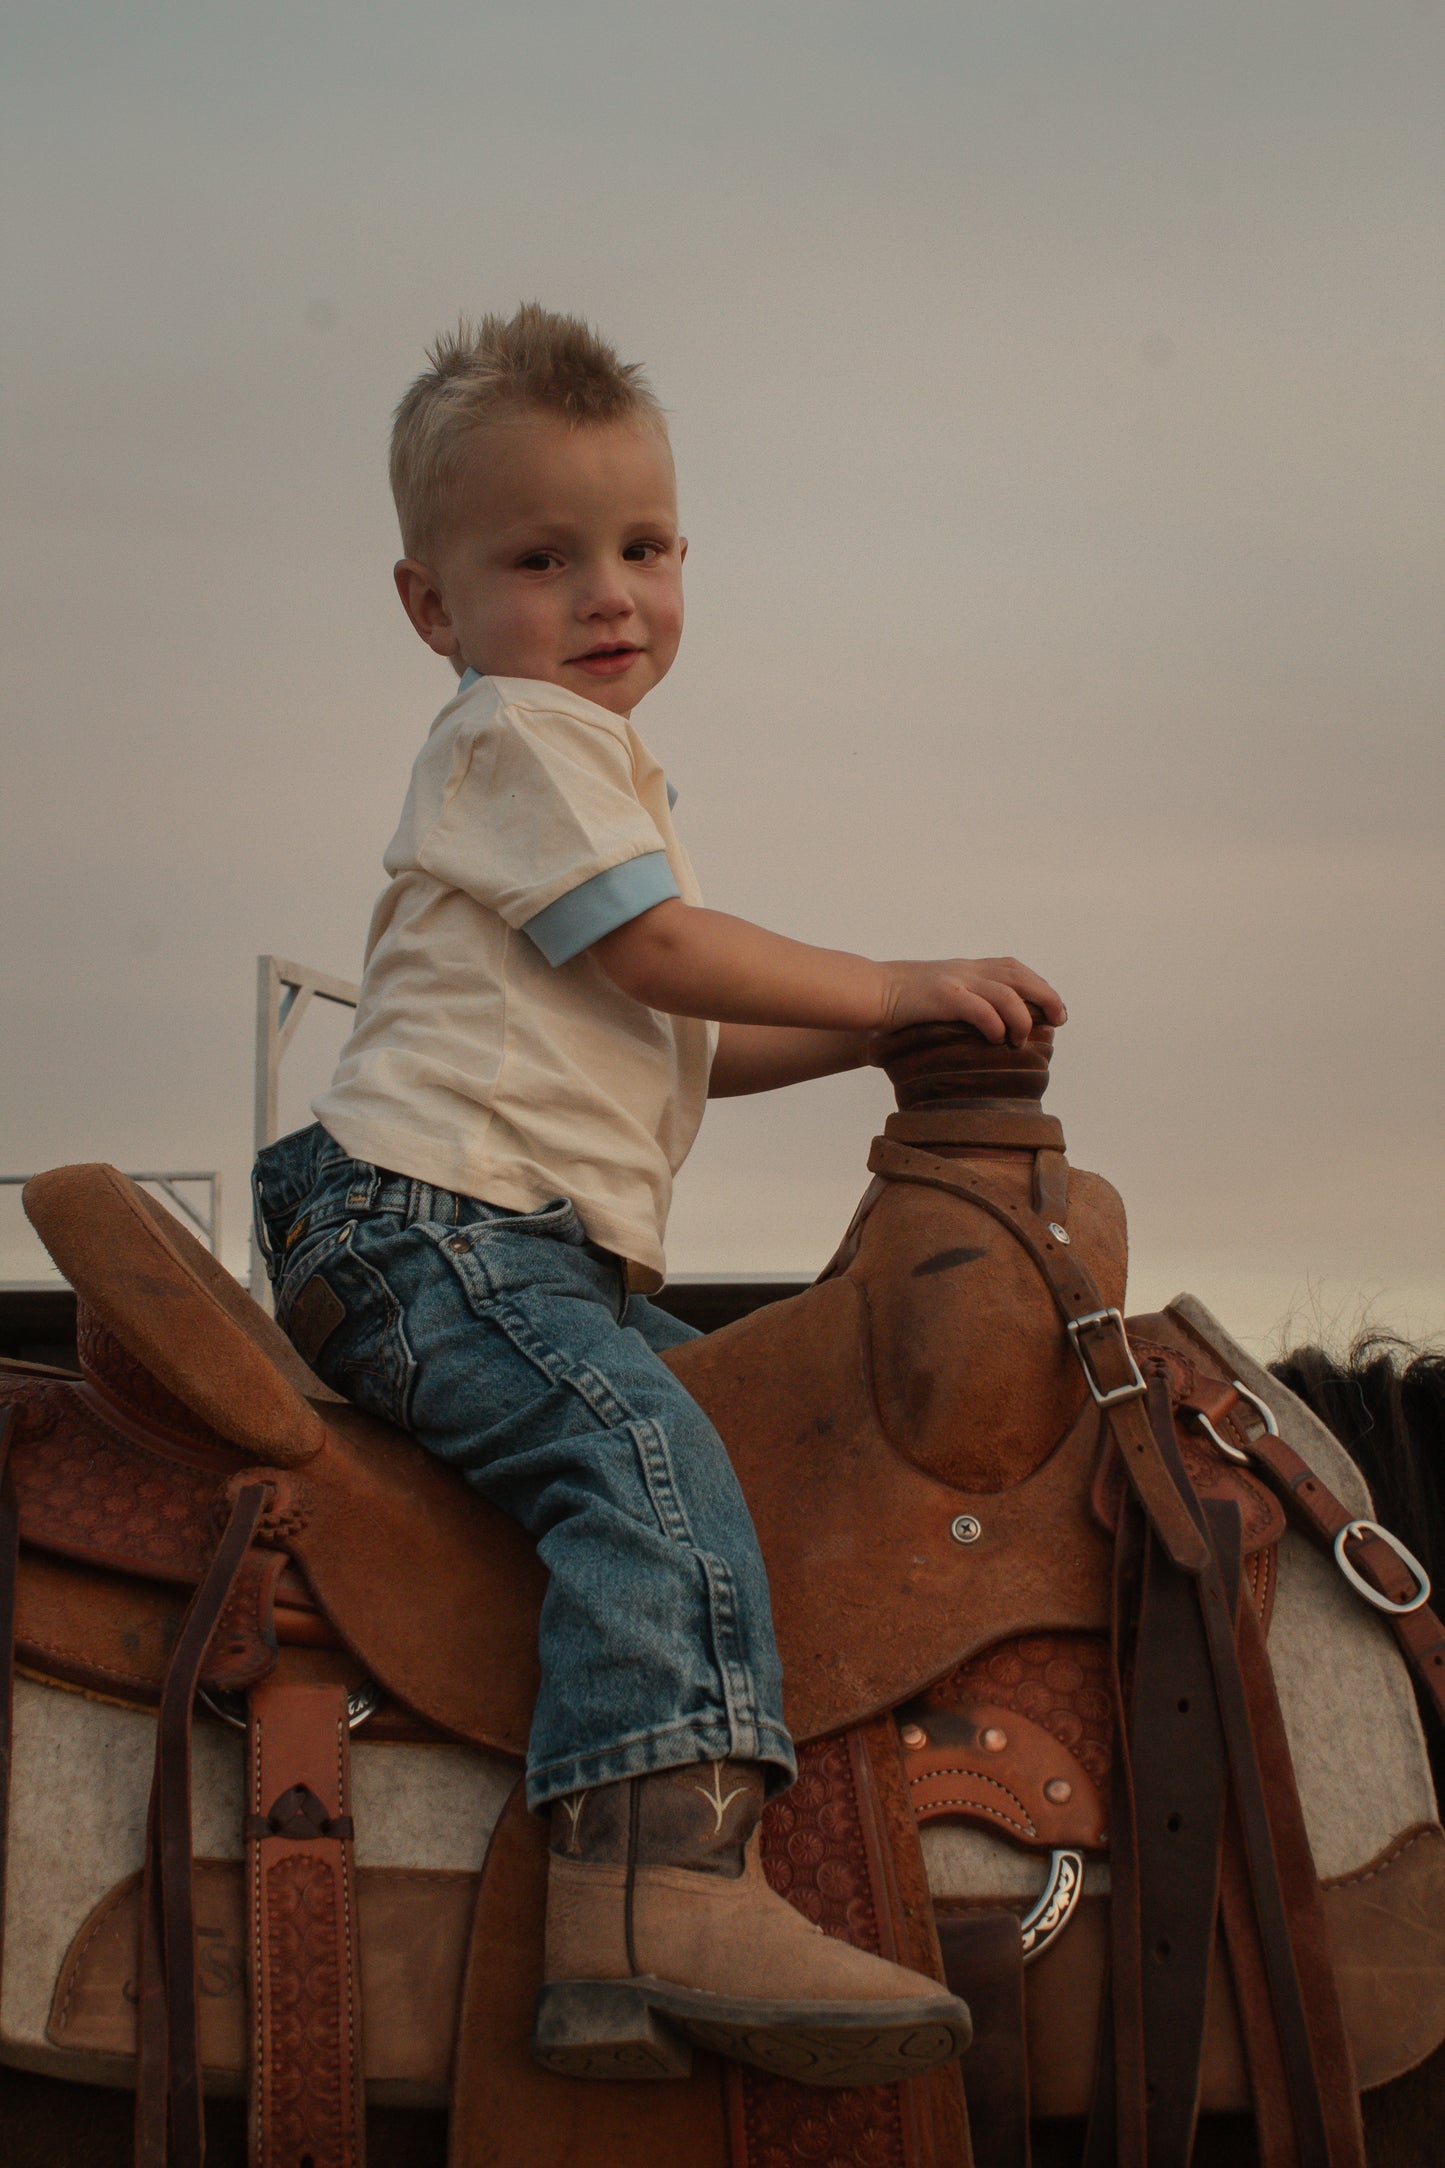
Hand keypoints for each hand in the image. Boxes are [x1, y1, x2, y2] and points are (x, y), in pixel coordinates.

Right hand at [876, 957, 1065, 1046]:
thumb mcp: (937, 996)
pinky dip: (994, 1023)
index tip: (1054, 1007)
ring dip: (1021, 1017)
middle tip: (1058, 1019)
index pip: (1013, 968)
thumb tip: (984, 1030)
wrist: (870, 991)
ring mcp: (956, 981)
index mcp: (967, 969)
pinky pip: (979, 1008)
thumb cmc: (899, 1003)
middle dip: (1045, 996)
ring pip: (1006, 993)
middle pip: (1019, 976)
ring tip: (1021, 1039)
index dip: (1038, 984)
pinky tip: (997, 1038)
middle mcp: (966, 970)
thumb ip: (961, 1004)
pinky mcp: (943, 997)